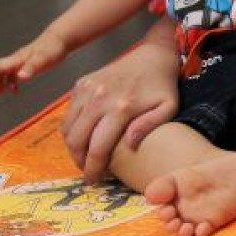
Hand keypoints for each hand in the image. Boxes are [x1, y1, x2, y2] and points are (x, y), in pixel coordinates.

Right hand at [0, 31, 67, 93]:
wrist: (60, 39)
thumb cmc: (52, 48)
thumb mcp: (43, 59)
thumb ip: (32, 67)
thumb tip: (21, 76)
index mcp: (17, 59)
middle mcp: (15, 60)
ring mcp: (19, 62)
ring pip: (2, 72)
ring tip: (0, 92)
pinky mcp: (25, 65)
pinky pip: (12, 74)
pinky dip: (10, 83)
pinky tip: (15, 90)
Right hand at [61, 40, 179, 182]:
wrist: (153, 55)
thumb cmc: (163, 85)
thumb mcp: (168, 107)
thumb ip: (149, 126)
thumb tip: (130, 144)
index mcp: (121, 107)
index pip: (98, 147)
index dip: (93, 168)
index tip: (94, 180)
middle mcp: (99, 98)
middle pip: (76, 140)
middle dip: (79, 161)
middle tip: (88, 171)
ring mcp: (87, 89)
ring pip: (68, 128)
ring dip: (73, 147)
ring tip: (85, 156)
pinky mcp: (81, 83)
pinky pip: (68, 113)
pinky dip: (71, 128)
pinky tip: (84, 136)